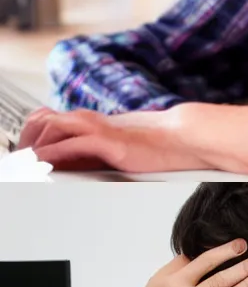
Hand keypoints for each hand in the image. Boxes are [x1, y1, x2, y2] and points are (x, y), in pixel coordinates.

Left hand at [17, 106, 203, 172]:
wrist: (186, 136)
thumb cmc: (162, 144)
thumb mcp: (122, 148)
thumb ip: (97, 153)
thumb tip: (78, 166)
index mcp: (93, 121)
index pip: (50, 121)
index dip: (34, 136)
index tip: (27, 155)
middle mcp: (91, 120)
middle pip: (42, 122)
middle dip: (28, 141)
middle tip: (22, 162)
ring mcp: (98, 128)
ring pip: (50, 130)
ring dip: (34, 149)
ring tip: (27, 166)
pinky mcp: (107, 141)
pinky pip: (68, 145)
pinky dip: (51, 156)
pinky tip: (43, 166)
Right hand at [124, 240, 247, 286]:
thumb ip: (173, 275)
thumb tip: (194, 258)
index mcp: (164, 277)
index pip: (189, 256)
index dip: (210, 250)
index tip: (227, 246)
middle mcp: (176, 286)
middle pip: (207, 261)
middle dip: (228, 250)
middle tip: (244, 243)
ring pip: (222, 279)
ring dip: (244, 268)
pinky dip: (244, 286)